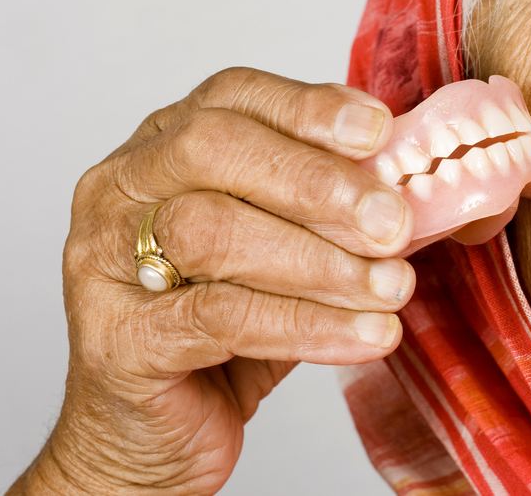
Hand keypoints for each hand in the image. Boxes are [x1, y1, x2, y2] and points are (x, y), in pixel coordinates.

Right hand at [12, 68, 413, 495]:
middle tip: (393, 223)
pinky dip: (304, 324)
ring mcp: (104, 259)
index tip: (379, 131)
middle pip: (215, 150)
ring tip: (391, 289)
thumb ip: (340, 210)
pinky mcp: (114, 336)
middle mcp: (124, 187)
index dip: (309, 107)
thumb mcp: (293, 251)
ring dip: (320, 261)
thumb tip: (425, 182)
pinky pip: (217, 316)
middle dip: (318, 184)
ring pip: (212, 231)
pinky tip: (364, 335)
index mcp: (167, 144)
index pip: (234, 95)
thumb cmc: (231, 330)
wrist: (161, 434)